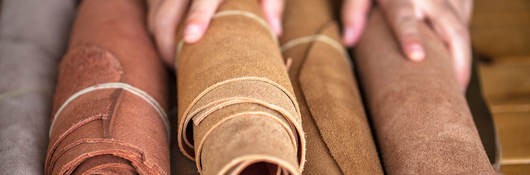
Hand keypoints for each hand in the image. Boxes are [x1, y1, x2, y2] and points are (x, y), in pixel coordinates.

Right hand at [148, 0, 283, 66]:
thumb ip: (271, 3)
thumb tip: (275, 31)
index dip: (196, 17)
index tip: (191, 39)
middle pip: (167, 12)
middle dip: (167, 44)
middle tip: (179, 70)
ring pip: (155, 16)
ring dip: (160, 42)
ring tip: (176, 64)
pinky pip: (151, 13)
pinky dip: (157, 33)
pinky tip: (169, 49)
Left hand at [342, 0, 472, 88]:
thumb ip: (353, 12)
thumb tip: (348, 40)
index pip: (404, 17)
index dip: (410, 36)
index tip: (416, 57)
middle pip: (454, 30)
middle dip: (459, 63)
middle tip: (456, 92)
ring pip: (463, 28)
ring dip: (462, 57)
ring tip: (457, 85)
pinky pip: (466, 22)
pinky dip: (462, 43)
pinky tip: (456, 62)